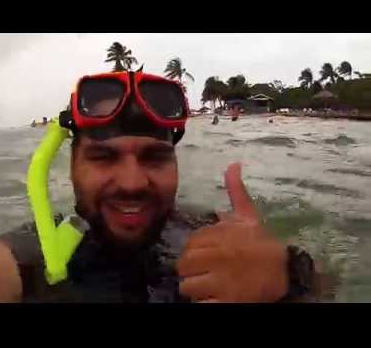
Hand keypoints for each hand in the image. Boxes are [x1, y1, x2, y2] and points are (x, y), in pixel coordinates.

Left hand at [177, 162, 287, 302]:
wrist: (285, 271)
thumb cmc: (260, 241)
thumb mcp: (249, 215)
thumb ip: (236, 191)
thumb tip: (233, 163)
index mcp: (219, 236)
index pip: (188, 245)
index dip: (193, 251)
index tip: (205, 254)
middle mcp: (218, 257)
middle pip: (183, 266)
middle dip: (190, 270)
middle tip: (203, 272)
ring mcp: (222, 281)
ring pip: (187, 287)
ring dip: (195, 289)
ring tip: (208, 286)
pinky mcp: (227, 302)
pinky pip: (200, 305)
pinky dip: (202, 304)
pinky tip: (212, 298)